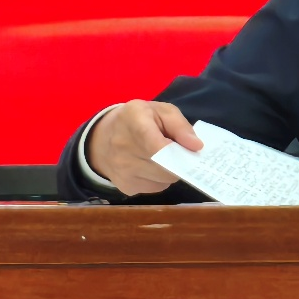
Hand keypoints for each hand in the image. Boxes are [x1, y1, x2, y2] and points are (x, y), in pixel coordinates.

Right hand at [85, 100, 202, 195]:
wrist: (101, 139)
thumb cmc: (137, 120)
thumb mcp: (160, 111)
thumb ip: (180, 125)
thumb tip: (197, 146)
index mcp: (134, 121)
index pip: (157, 145)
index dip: (179, 151)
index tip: (194, 149)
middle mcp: (123, 149)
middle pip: (165, 166)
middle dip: (181, 161)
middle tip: (183, 151)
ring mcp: (123, 171)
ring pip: (163, 180)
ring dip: (171, 171)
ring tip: (166, 157)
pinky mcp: (126, 187)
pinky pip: (155, 187)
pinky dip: (161, 179)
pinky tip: (154, 166)